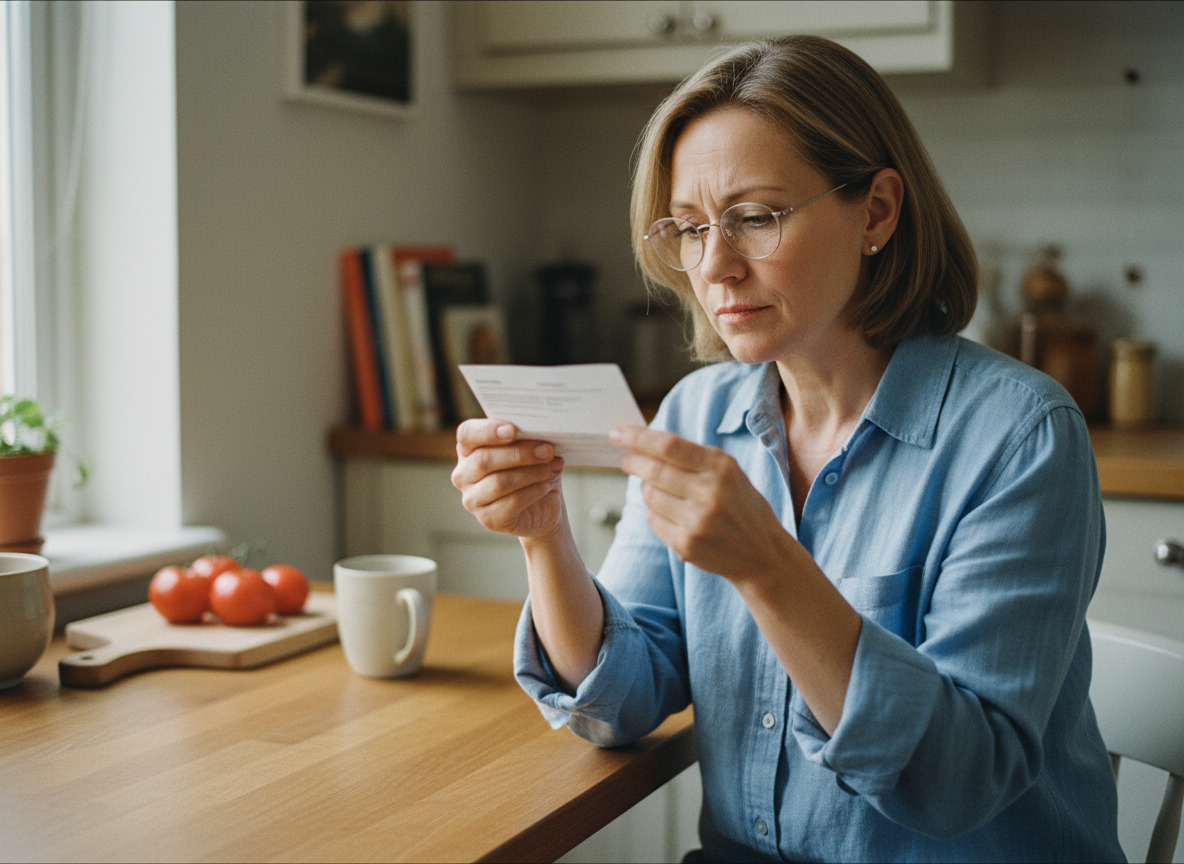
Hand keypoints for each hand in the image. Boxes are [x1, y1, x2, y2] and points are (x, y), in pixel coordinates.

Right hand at [452, 419, 565, 538]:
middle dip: (520, 453)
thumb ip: (525, 437)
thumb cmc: (533, 467)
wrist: (544, 504)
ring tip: (554, 466)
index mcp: (468, 448)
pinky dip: (534, 491)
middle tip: (548, 450)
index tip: (513, 429)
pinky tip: (548, 485)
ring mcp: (472, 499)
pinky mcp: (488, 519)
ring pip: (499, 483)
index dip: (487, 431)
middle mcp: (463, 474)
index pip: (467, 434)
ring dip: (532, 473)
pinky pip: (511, 503)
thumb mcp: (530, 447)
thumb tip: (538, 430)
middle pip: (484, 460)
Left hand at [611, 425, 792, 581]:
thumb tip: (644, 443)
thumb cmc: (741, 505)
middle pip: (653, 471)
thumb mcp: (728, 472)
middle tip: (626, 461)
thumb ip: (692, 457)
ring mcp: (697, 521)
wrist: (762, 554)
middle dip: (633, 462)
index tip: (617, 434)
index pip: (669, 446)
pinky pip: (653, 520)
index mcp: (721, 467)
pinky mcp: (686, 545)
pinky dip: (655, 513)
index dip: (637, 438)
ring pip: (649, 496)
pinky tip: (673, 515)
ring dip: (648, 490)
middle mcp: (709, 493)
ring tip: (663, 492)